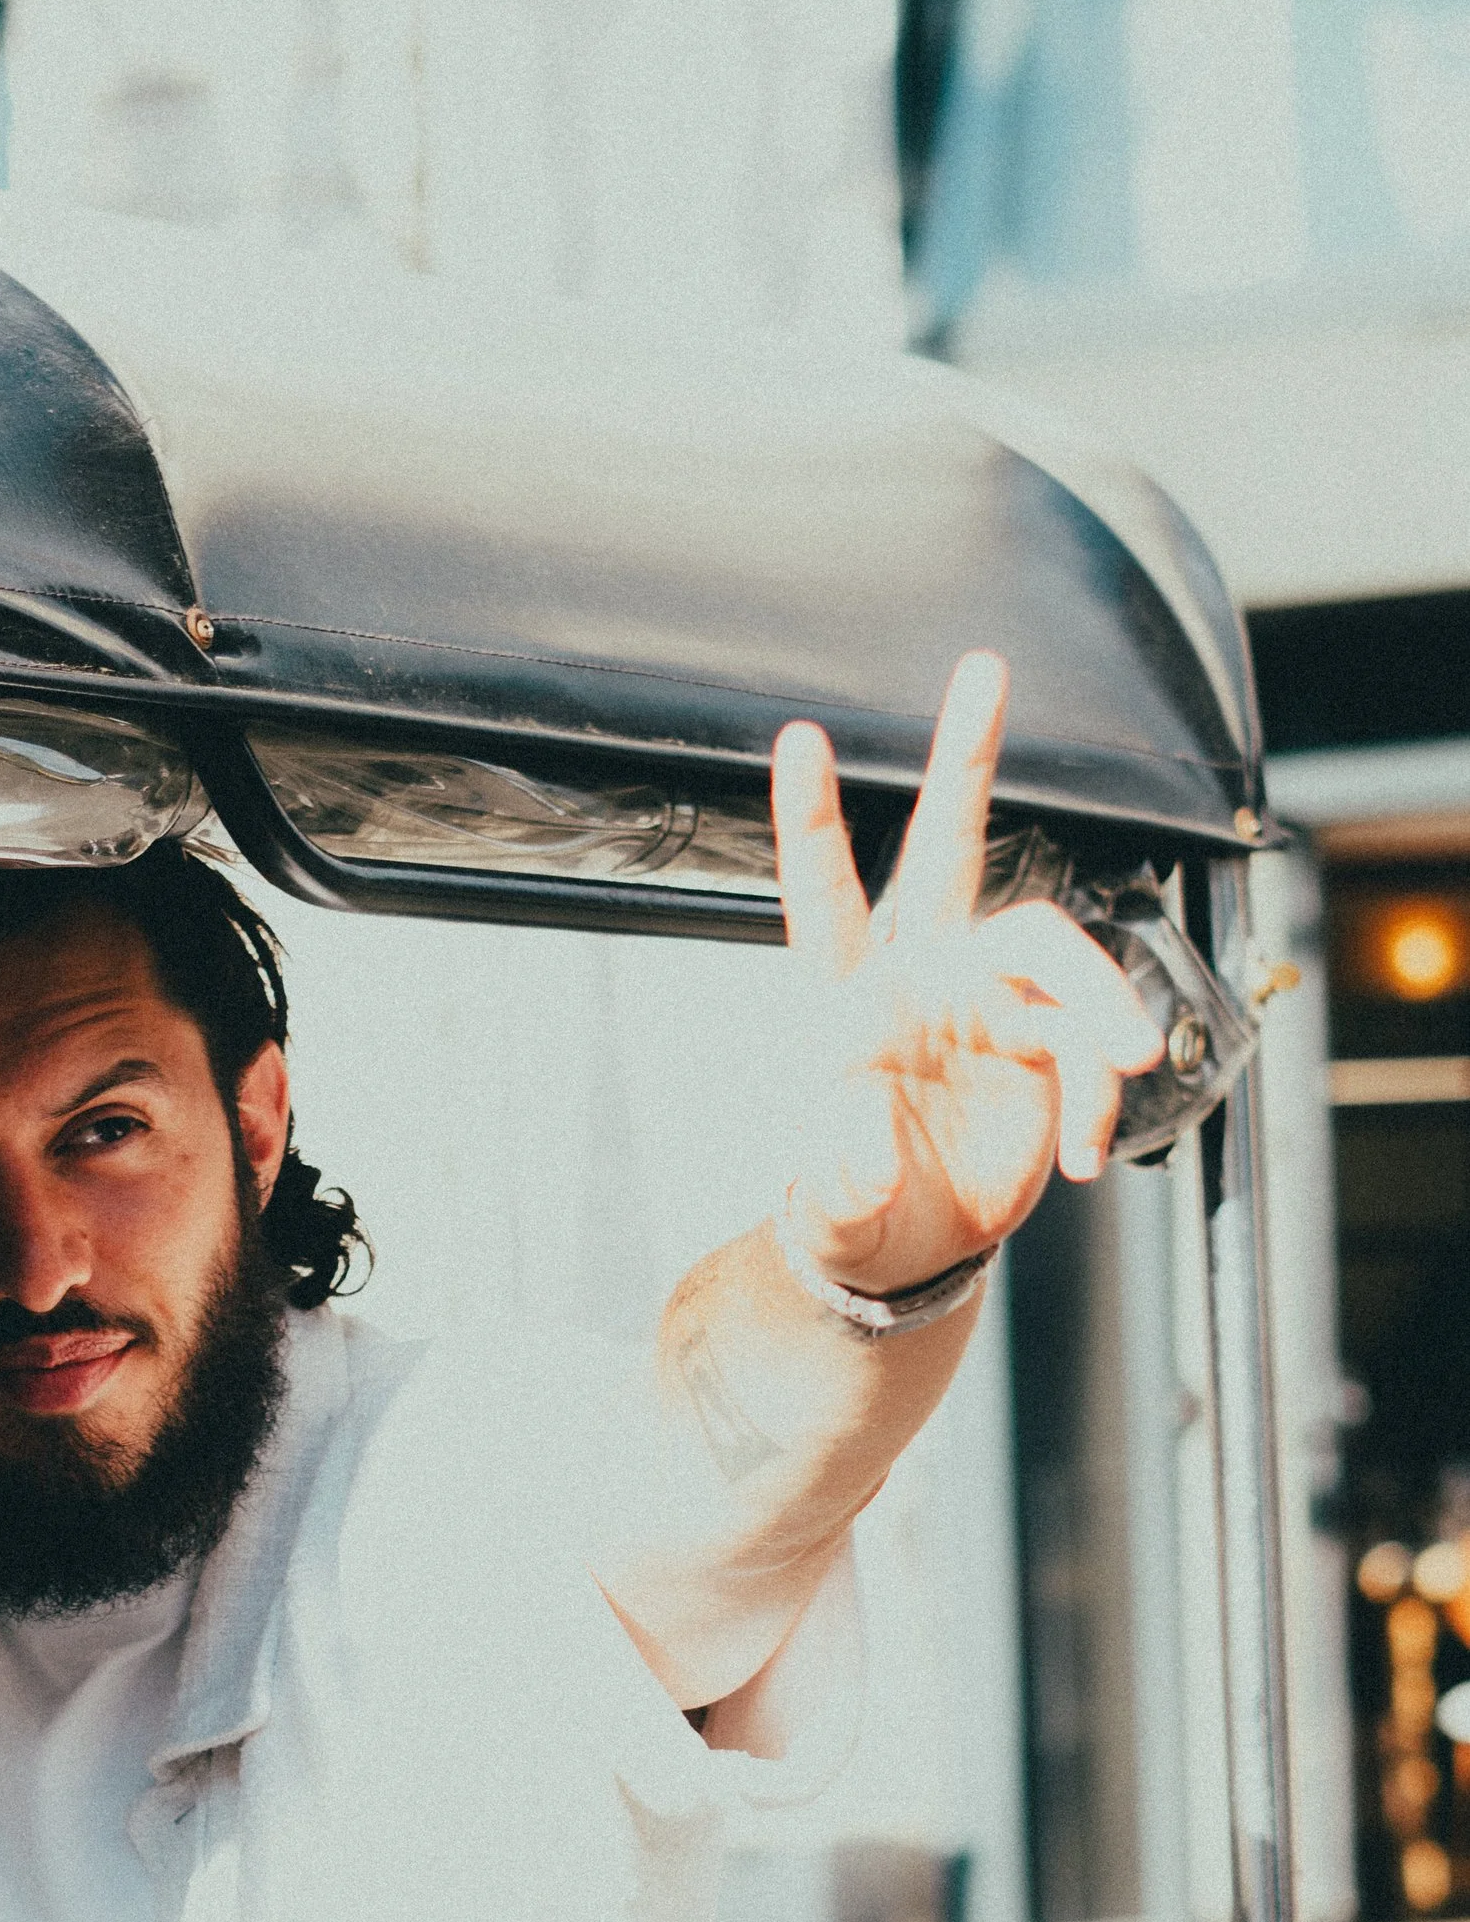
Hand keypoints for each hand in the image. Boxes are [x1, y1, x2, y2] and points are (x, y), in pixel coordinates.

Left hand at [774, 650, 1165, 1299]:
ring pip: (1054, 946)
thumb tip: (867, 1129)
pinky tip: (1087, 1160)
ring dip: (1097, 1001)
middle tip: (984, 668)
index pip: (825, 898)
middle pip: (944, 848)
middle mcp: (921, 978)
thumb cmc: (855, 1216)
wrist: (916, 1254)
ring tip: (1120, 1068)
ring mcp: (988, 1000)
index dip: (814, 821)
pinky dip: (1100, 1098)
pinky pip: (1093, 1040)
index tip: (800, 739)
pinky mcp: (1046, 1039)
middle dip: (964, 758)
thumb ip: (842, 1169)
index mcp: (847, 1002)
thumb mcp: (834, 1208)